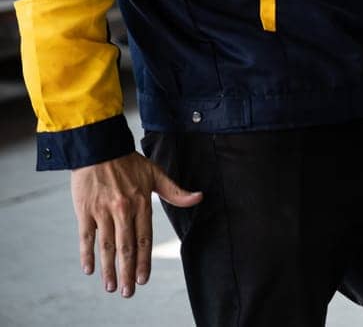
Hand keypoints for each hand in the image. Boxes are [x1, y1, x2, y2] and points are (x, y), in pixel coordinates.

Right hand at [71, 153, 200, 297]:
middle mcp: (122, 209)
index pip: (144, 238)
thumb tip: (200, 197)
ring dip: (108, 269)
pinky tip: (89, 269)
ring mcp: (102, 211)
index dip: (144, 260)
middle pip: (126, 247)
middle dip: (127, 272)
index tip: (144, 278)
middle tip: (128, 292)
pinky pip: (86, 237)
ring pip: (106, 246)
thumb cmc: (128, 162)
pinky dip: (87, 254)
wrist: (99, 148)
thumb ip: (175, 191)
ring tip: (111, 287)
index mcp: (141, 202)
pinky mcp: (84, 210)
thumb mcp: (155, 173)